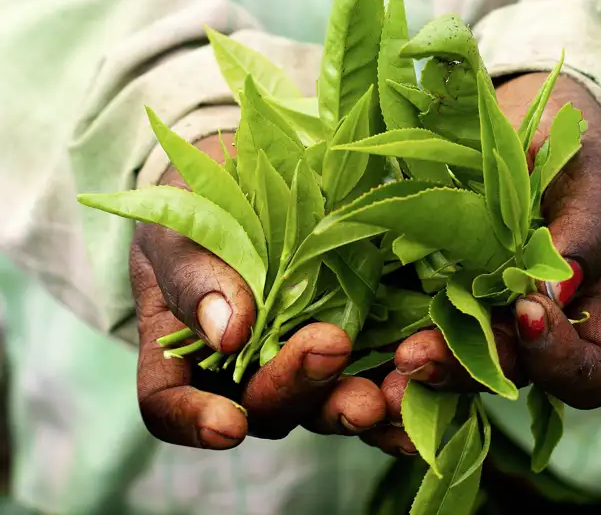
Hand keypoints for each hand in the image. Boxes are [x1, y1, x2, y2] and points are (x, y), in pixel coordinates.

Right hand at [131, 133, 385, 448]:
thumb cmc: (202, 205)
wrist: (258, 177)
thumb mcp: (184, 226)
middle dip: (300, 387)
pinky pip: (380, 380)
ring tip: (389, 389)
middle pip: (267, 407)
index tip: (228, 425)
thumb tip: (228, 333)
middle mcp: (248, 371)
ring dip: (360, 405)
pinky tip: (427, 379)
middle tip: (330, 348)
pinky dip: (404, 390)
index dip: (194, 422)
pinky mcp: (359, 345)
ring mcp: (307, 363)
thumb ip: (194, 276)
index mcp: (186, 349)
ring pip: (328, 405)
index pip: (171, 404)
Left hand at [373, 71, 600, 451]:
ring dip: (423, 364)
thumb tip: (555, 294)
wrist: (520, 115)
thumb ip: (589, 229)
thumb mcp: (596, 172)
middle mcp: (535, 327)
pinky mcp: (434, 290)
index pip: (591, 372)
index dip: (563, 362)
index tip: (528, 310)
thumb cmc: (576, 140)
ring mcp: (482, 313)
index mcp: (591, 310)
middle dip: (466, 371)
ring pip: (455, 361)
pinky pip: (416, 325)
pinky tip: (362, 334)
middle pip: (510, 376)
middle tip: (418, 355)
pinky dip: (392, 335)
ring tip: (390, 356)